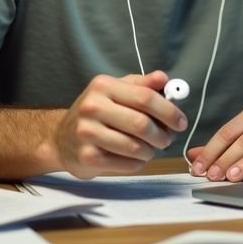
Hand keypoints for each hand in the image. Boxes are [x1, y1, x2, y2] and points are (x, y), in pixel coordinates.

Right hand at [53, 70, 187, 178]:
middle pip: (142, 124)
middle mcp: (92, 107)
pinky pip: (127, 164)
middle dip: (162, 135)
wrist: (61, 138)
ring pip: (136, 147)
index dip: (169, 111)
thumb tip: (164, 79)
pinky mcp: (87, 157)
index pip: (145, 97)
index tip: (181, 122)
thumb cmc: (97, 112)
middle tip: (167, 139)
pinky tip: (134, 157)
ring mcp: (87, 133)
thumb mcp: (116, 90)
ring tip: (150, 148)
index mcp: (103, 86)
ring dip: (151, 150)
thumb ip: (142, 85)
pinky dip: (138, 163)